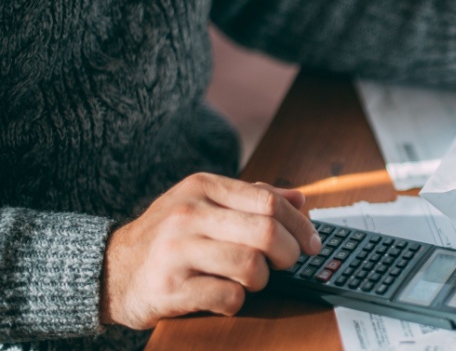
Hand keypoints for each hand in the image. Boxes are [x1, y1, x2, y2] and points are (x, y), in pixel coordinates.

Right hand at [99, 173, 319, 329]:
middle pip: (266, 233)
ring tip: (250, 280)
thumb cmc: (169, 237)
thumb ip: (252, 198)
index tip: (313, 243)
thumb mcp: (205, 204)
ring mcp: (176, 251)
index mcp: (202, 187)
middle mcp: (188, 214)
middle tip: (286, 263)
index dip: (299, 225)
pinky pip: (228, 296)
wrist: (111, 271)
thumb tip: (300, 199)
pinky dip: (238, 301)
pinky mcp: (170, 288)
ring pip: (251, 265)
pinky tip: (227, 296)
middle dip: (288, 253)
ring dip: (262, 279)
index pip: (269, 201)